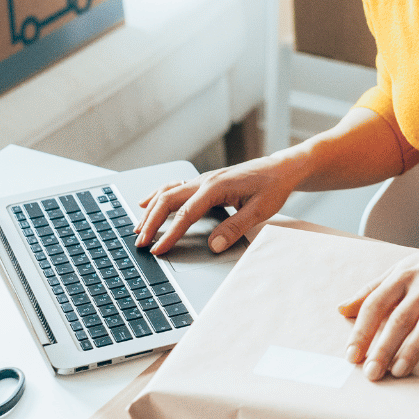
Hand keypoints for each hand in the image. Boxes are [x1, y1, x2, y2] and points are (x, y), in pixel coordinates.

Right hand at [136, 153, 306, 254]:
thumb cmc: (272, 187)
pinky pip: (174, 187)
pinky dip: (158, 196)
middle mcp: (204, 181)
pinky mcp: (204, 182)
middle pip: (168, 200)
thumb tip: (213, 246)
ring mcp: (202, 180)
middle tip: (140, 242)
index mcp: (216, 187)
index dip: (170, 234)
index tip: (158, 249)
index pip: (186, 214)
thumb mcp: (260, 211)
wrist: (280, 168)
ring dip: (151, 210)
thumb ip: (235, 227)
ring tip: (138, 228)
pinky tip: (146, 203)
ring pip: (167, 192)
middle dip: (151, 222)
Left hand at [338, 232, 418, 380]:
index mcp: (402, 276)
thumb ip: (372, 291)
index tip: (352, 356)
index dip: (362, 331)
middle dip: (383, 347)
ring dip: (412, 349)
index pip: (376, 304)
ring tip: (398, 372)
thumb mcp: (401, 270)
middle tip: (371, 373)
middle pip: (399, 318)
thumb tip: (342, 309)